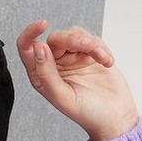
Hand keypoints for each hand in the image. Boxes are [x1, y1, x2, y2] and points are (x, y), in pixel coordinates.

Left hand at [17, 21, 139, 140]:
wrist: (114, 116)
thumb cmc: (87, 112)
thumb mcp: (62, 96)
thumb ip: (47, 73)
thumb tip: (37, 47)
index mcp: (41, 76)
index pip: (27, 48)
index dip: (31, 33)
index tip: (43, 24)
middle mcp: (54, 65)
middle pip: (56, 38)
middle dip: (73, 40)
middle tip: (89, 48)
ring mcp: (72, 58)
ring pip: (74, 35)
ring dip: (90, 43)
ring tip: (102, 59)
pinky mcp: (89, 55)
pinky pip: (91, 40)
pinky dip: (100, 48)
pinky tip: (107, 62)